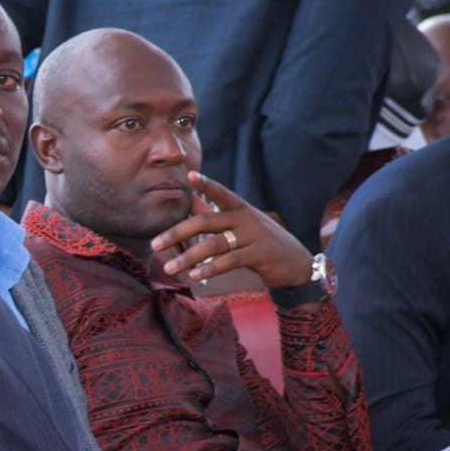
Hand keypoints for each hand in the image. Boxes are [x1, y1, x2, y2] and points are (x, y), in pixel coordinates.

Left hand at [150, 172, 313, 293]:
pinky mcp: (259, 254)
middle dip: (177, 232)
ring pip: (214, 244)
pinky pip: (229, 260)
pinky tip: (195, 275)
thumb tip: (192, 200)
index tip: (189, 175)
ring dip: (188, 257)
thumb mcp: (241, 225)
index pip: (221, 193)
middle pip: (205, 221)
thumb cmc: (262, 243)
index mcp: (240, 209)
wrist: (296, 264)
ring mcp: (254, 236)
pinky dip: (209, 268)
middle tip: (154, 244)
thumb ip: (216, 213)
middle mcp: (246, 218)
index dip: (206, 184)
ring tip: (169, 268)